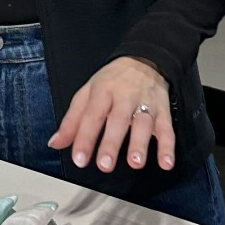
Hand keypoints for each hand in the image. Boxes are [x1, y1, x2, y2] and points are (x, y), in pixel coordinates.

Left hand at [48, 57, 174, 173]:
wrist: (145, 59)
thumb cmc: (112, 81)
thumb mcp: (87, 93)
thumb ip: (72, 120)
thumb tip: (55, 143)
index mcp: (102, 92)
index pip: (92, 116)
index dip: (84, 138)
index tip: (79, 159)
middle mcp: (124, 98)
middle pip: (118, 120)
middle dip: (111, 143)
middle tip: (105, 165)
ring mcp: (146, 104)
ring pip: (143, 123)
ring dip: (140, 144)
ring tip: (136, 163)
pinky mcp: (163, 110)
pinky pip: (167, 128)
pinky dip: (168, 146)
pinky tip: (166, 162)